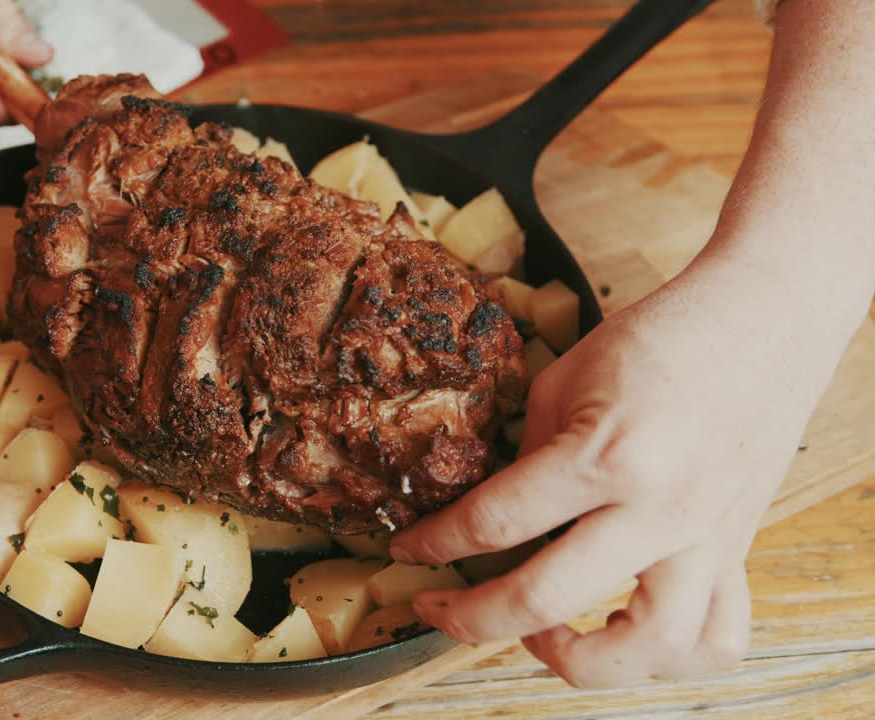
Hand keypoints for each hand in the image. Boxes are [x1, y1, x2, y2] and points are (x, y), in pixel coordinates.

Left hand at [390, 255, 839, 687]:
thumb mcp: (565, 381)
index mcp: (606, 455)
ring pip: (649, 648)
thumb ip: (527, 458)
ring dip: (580, 660)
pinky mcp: (738, 549)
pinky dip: (669, 657)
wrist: (763, 318)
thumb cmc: (660, 338)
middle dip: (470, 616)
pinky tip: (625, 635)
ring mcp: (707, 538)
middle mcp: (660, 510)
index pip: (495, 522)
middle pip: (545, 600)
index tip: (408, 551)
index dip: (436, 543)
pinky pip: (718, 637)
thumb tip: (492, 516)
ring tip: (542, 635)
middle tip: (439, 608)